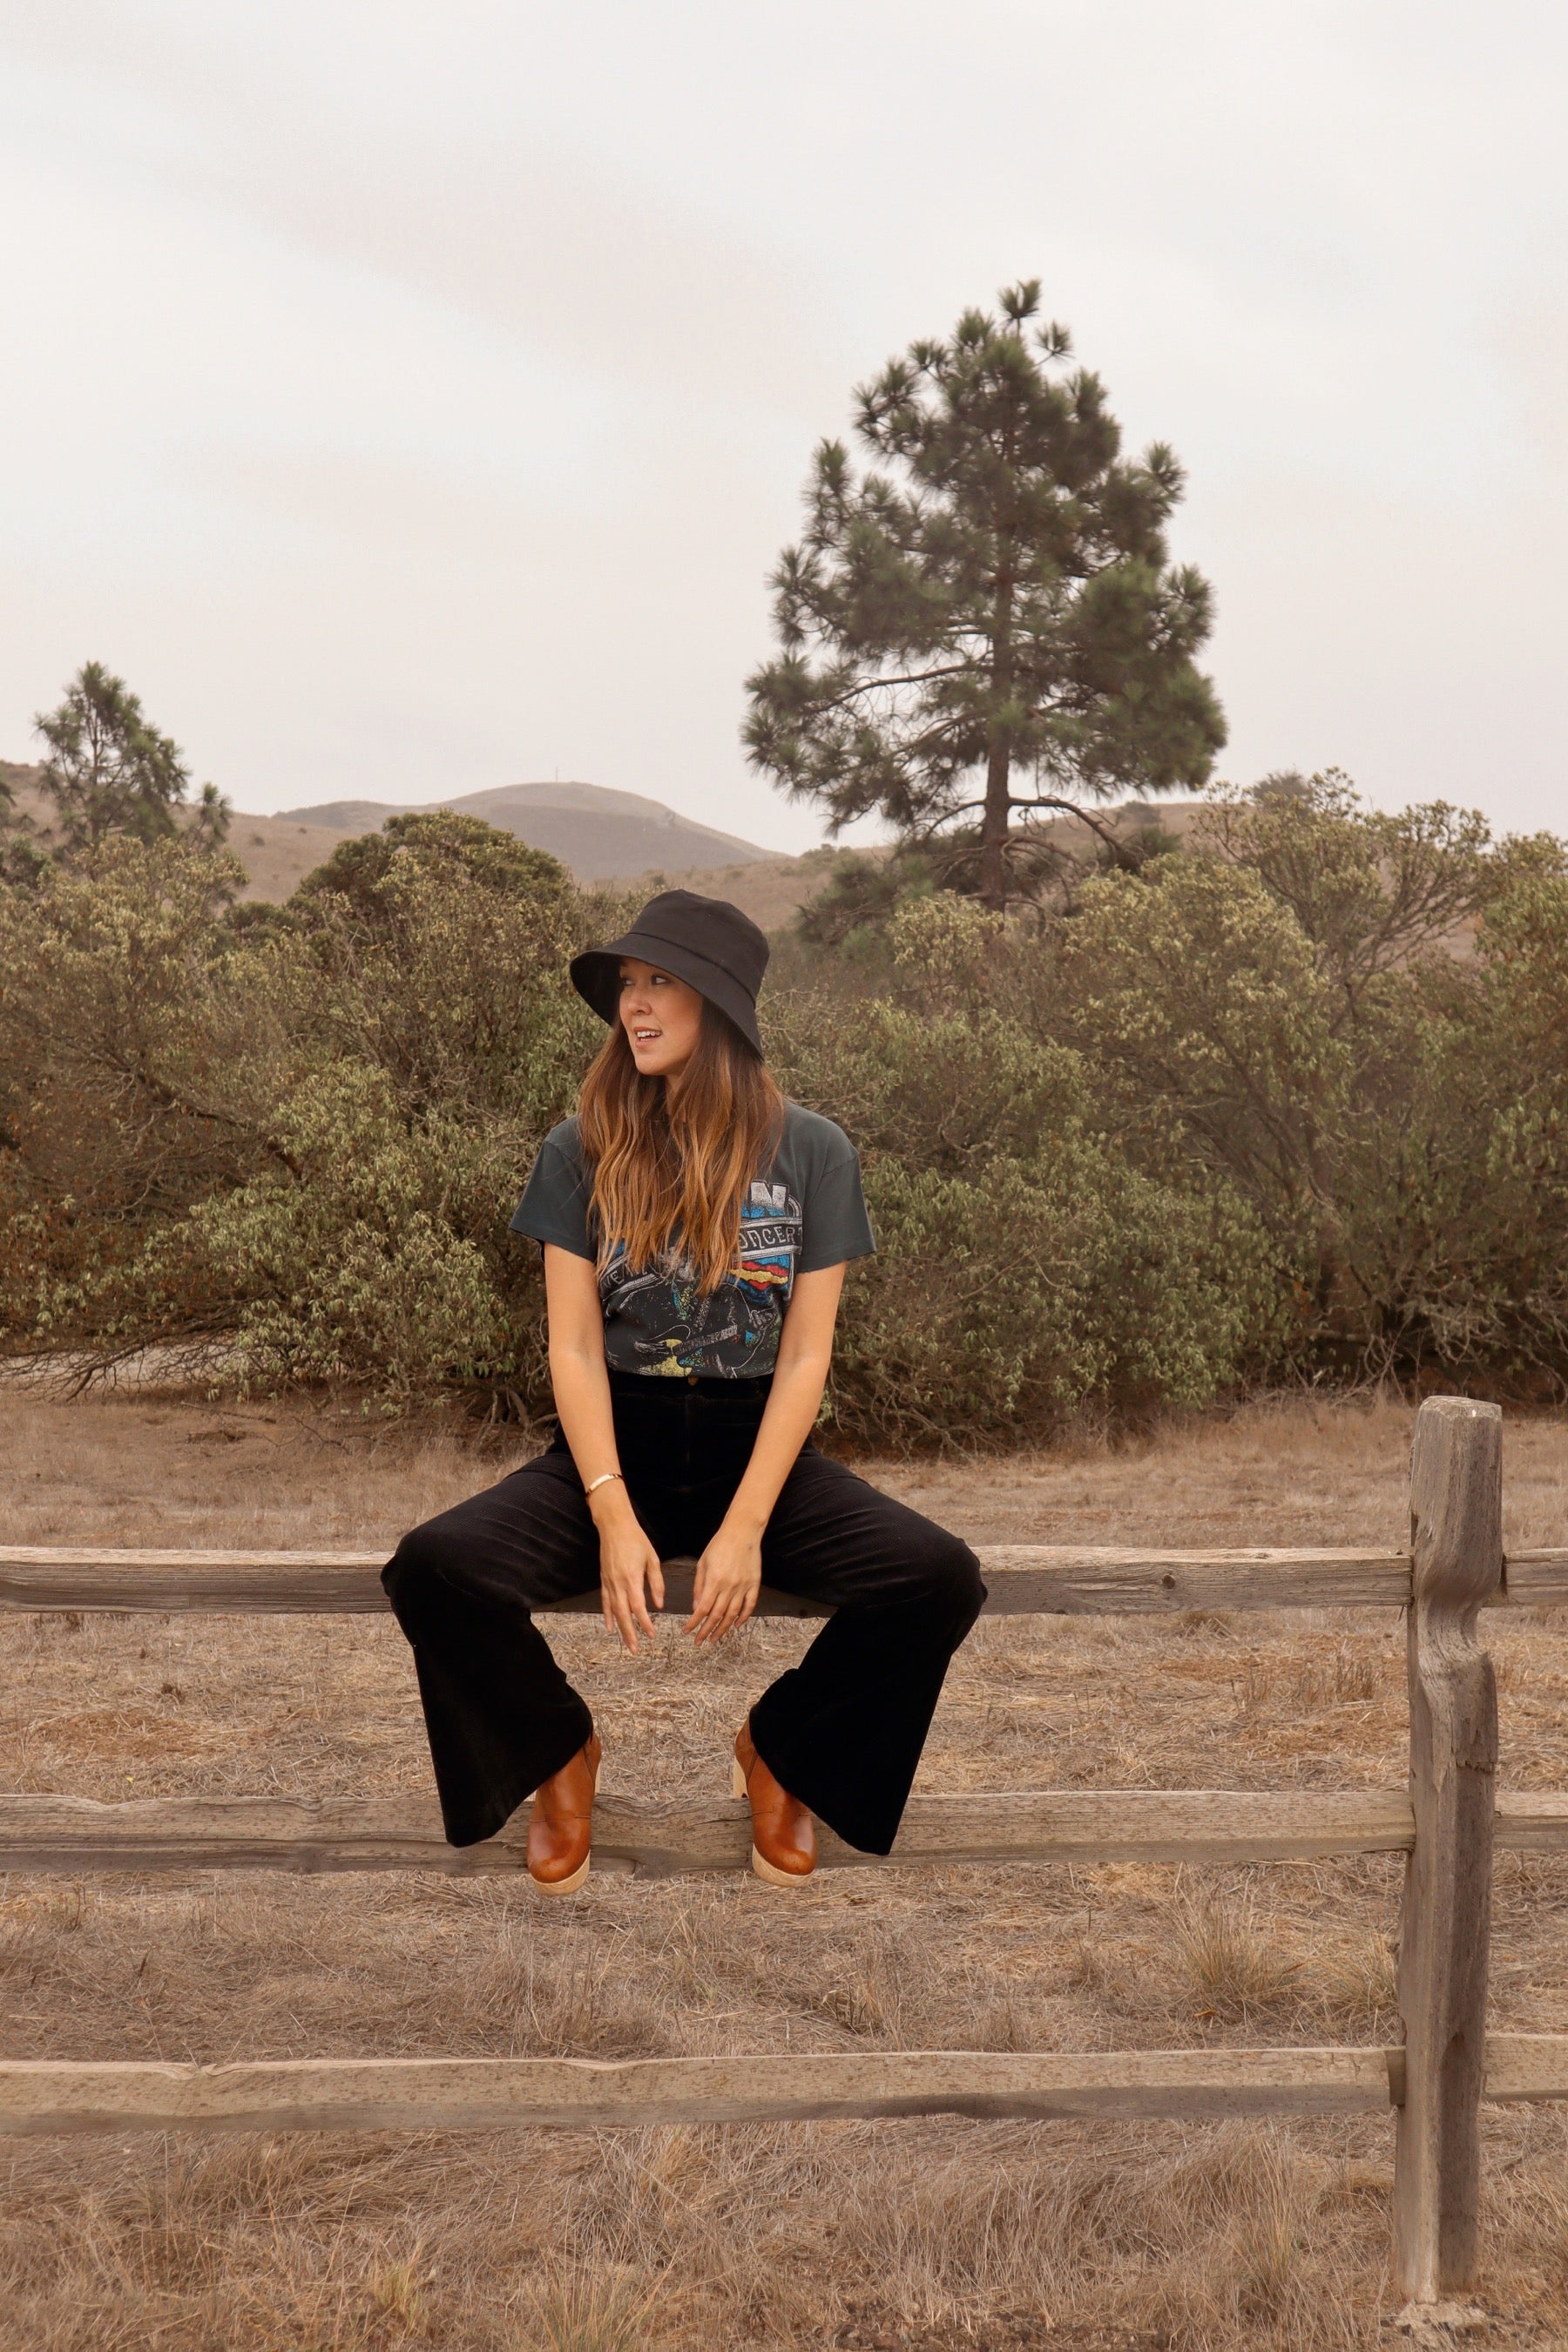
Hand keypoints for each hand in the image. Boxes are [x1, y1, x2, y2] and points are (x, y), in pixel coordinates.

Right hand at [593, 1491, 664, 1651]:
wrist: (614, 1527)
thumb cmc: (636, 1541)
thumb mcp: (652, 1559)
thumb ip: (656, 1583)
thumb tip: (659, 1604)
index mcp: (632, 1579)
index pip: (638, 1607)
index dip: (645, 1623)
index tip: (652, 1635)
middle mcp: (618, 1584)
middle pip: (624, 1615)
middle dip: (630, 1634)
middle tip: (636, 1650)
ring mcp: (609, 1583)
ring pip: (614, 1611)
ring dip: (620, 1630)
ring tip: (626, 1645)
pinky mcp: (604, 1580)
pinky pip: (605, 1602)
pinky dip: (607, 1616)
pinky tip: (610, 1628)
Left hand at [686, 1522, 761, 1645]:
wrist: (742, 1531)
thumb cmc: (719, 1545)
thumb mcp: (702, 1563)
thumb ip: (699, 1586)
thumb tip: (696, 1607)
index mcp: (714, 1580)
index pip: (702, 1609)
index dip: (694, 1623)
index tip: (687, 1631)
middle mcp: (729, 1586)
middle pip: (717, 1615)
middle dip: (706, 1631)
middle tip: (699, 1642)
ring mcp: (743, 1586)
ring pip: (732, 1614)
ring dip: (723, 1629)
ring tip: (715, 1638)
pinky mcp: (754, 1584)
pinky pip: (749, 1605)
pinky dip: (743, 1617)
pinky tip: (736, 1625)